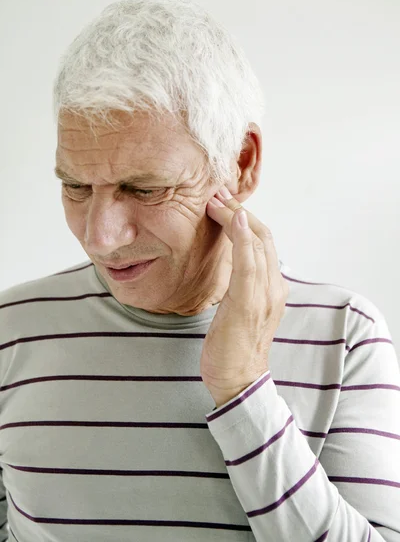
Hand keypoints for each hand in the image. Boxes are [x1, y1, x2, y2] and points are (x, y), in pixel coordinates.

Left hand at [200, 186, 288, 407]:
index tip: (223, 203)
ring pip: (257, 244)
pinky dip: (244, 238)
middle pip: (262, 236)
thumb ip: (240, 286)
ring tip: (216, 200)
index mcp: (271, 287)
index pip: (262, 242)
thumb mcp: (238, 309)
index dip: (244, 218)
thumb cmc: (233, 346)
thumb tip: (228, 267)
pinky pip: (249, 264)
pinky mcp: (249, 304)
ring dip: (237, 217)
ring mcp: (264, 295)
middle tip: (217, 194)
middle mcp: (273, 287)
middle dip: (239, 211)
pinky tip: (235, 219)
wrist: (237, 381)